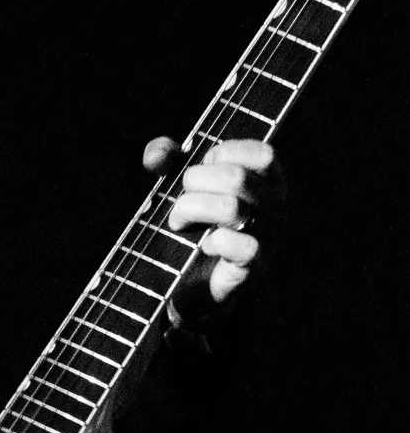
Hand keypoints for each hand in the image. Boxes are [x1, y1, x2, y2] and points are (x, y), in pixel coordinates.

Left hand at [143, 136, 282, 320]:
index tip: (202, 168)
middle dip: (194, 183)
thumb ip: (165, 158)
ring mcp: (271, 235)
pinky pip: (238, 246)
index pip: (261, 154)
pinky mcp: (257, 265)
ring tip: (179, 223)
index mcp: (268, 178)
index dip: (222, 155)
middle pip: (237, 178)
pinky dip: (214, 243)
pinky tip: (206, 246)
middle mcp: (277, 205)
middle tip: (181, 199)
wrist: (193, 278)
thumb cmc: (193, 219)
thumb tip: (155, 156)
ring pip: (232, 209)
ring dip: (190, 211)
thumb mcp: (178, 181)